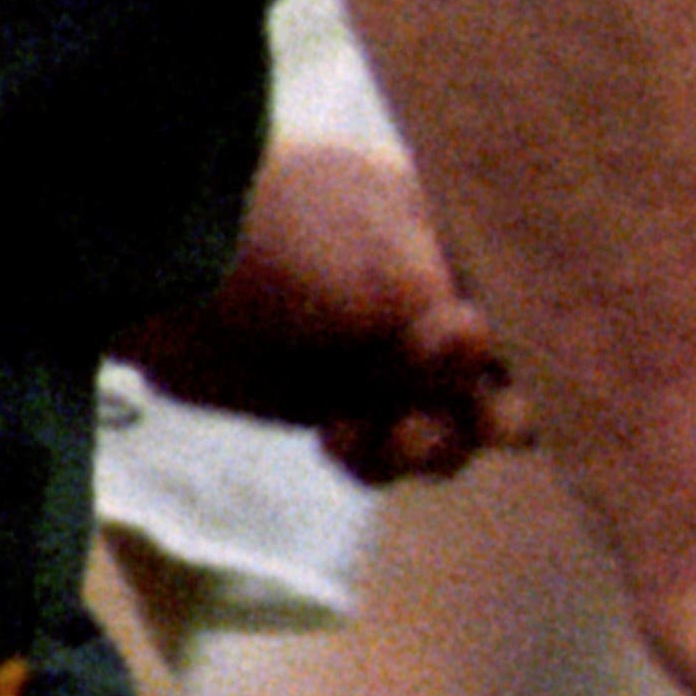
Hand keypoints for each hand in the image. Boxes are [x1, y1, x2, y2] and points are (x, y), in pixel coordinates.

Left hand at [119, 140, 518, 483]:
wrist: (148, 269)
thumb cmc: (280, 242)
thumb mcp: (392, 278)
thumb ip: (463, 336)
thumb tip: (497, 355)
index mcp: (458, 237)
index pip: (537, 301)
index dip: (546, 349)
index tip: (535, 377)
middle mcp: (433, 294)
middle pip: (510, 378)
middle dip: (496, 409)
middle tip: (482, 421)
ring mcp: (383, 349)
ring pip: (454, 425)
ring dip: (434, 443)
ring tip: (395, 436)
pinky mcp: (334, 395)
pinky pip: (388, 451)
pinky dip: (373, 457)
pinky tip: (338, 436)